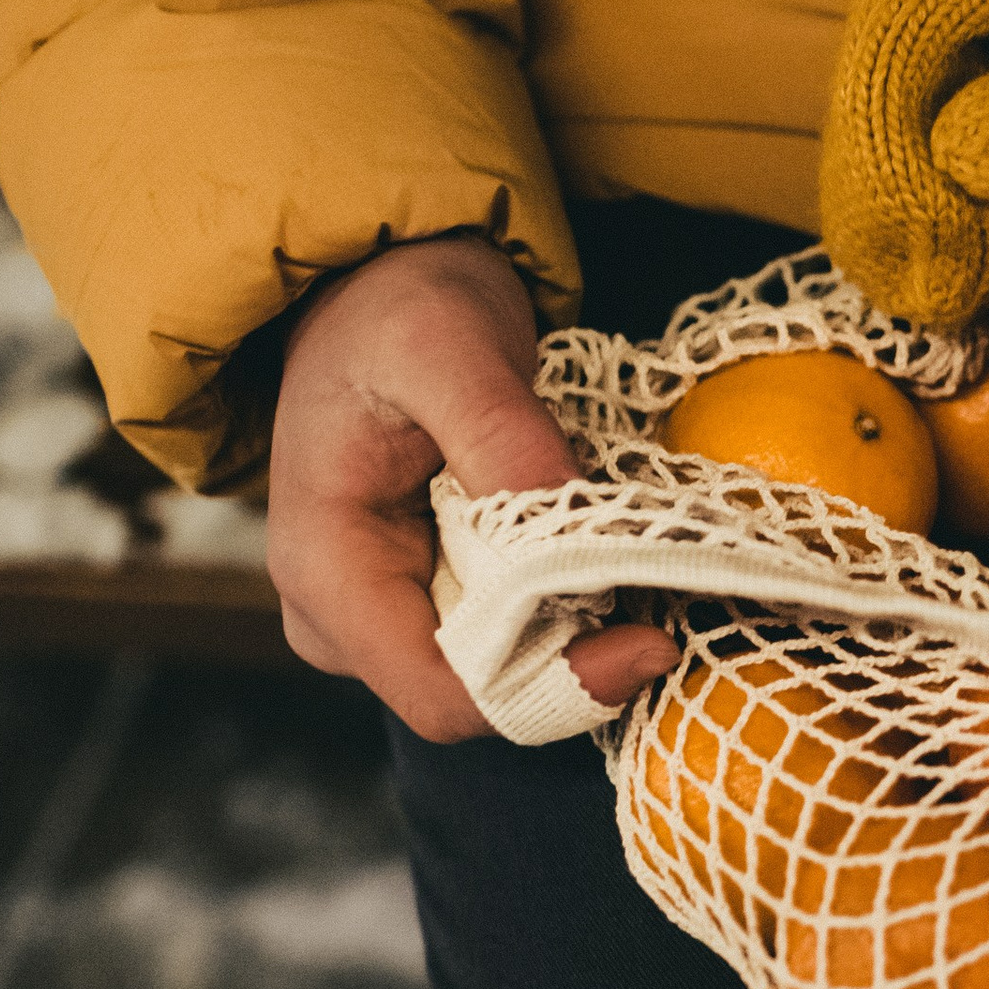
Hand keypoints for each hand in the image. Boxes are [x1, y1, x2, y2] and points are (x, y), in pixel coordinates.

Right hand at [266, 234, 675, 742]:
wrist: (367, 293)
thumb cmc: (394, 311)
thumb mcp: (448, 347)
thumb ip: (502, 435)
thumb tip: (574, 523)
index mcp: (328, 568)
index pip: (443, 694)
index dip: (554, 686)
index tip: (649, 640)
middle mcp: (339, 618)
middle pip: (479, 695)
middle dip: (577, 657)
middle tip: (660, 584)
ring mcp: (378, 620)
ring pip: (500, 676)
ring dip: (578, 632)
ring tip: (631, 558)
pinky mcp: (419, 605)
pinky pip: (504, 640)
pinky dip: (564, 609)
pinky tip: (599, 555)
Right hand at [818, 0, 988, 326]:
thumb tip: (969, 174)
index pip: (877, 106)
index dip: (892, 210)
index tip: (940, 297)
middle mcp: (949, 7)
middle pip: (890, 144)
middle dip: (915, 240)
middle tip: (962, 325)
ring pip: (935, 163)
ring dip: (956, 240)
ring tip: (981, 318)